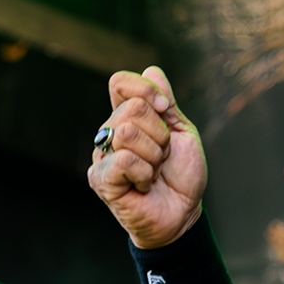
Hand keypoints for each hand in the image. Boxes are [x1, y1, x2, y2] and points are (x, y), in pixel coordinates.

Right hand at [87, 66, 207, 249]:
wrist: (182, 213)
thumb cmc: (182, 176)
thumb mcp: (182, 133)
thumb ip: (167, 103)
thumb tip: (152, 70)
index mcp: (127, 117)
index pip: (120, 82)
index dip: (146, 90)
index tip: (166, 110)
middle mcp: (109, 131)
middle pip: (132, 108)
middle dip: (160, 134)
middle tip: (162, 156)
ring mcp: (102, 154)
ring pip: (127, 133)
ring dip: (153, 155)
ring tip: (154, 171)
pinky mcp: (100, 177)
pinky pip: (123, 159)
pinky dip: (144, 173)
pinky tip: (143, 184)